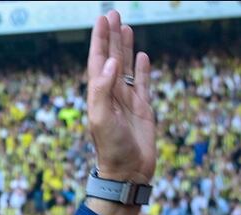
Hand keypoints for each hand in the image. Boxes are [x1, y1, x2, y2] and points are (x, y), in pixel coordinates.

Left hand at [86, 11, 155, 182]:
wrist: (128, 172)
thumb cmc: (111, 149)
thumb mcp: (101, 119)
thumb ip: (103, 89)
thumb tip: (110, 62)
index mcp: (98, 95)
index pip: (98, 61)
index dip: (99, 40)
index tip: (102, 19)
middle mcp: (111, 95)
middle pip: (111, 59)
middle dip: (111, 37)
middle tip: (114, 14)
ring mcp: (127, 102)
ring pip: (126, 68)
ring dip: (125, 48)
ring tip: (126, 27)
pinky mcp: (142, 109)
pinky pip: (141, 84)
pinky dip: (141, 69)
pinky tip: (141, 56)